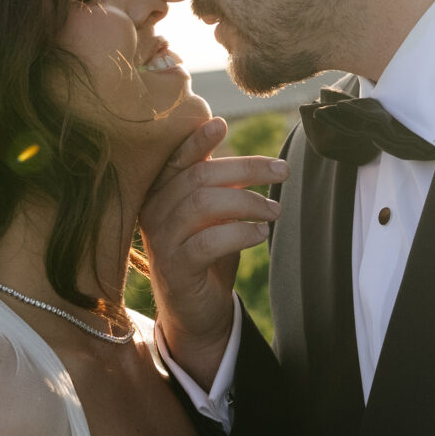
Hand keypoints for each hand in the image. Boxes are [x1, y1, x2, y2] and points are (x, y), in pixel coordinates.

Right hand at [138, 118, 286, 387]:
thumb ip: (216, 185)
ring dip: (247, 202)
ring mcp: (161, 241)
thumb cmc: (206, 254)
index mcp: (159, 192)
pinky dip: (239, 233)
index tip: (221, 124)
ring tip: (275, 209)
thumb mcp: (211, 214)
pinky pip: (208, 242)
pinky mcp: (175, 268)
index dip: (197, 141)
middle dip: (245, 170)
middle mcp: (153, 212)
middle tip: (281, 171)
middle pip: (199, 177)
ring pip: (203, 205)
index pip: (177, 159)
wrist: (195, 311)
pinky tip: (260, 233)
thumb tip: (244, 154)